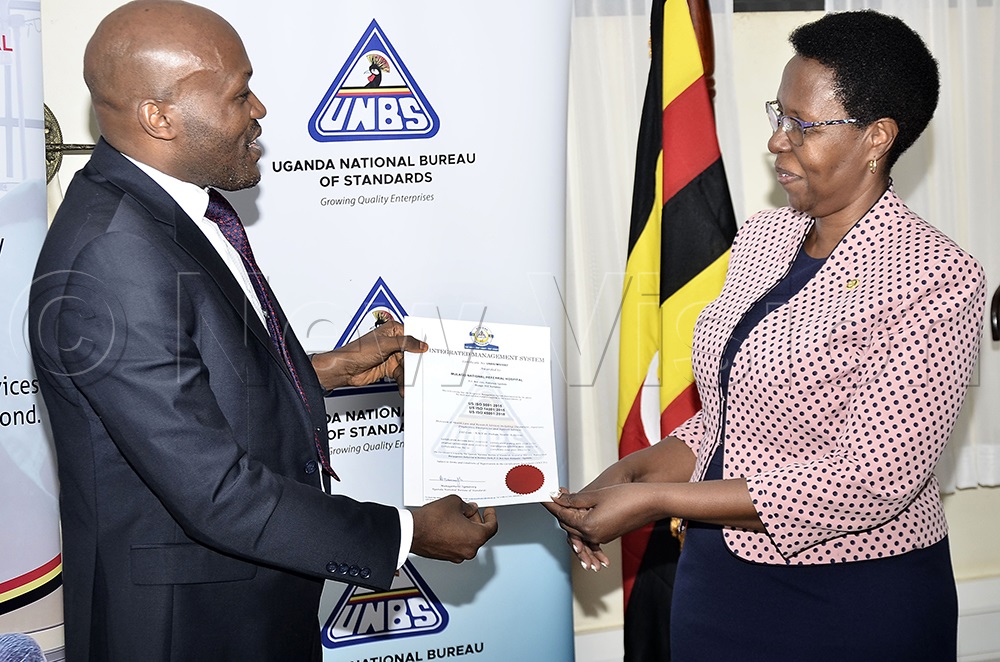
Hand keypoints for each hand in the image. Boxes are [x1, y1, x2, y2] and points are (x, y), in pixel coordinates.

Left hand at [311, 317, 426, 391]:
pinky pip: (401, 375)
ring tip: (411, 383)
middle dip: (416, 363)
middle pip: (412, 353)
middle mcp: (393, 342)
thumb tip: (421, 345)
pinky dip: (403, 382)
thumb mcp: (385, 344)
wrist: (345, 369)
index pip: (412, 335)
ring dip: (409, 376)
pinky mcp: (388, 368)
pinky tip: (404, 387)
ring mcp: (391, 356)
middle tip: (424, 370)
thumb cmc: (357, 351)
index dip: (421, 343)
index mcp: (392, 330)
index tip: (431, 351)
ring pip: (407, 366)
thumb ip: (405, 343)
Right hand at [410, 494, 497, 562]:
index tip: (489, 510)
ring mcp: (457, 555)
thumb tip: (470, 509)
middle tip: (469, 510)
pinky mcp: (446, 556)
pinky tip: (449, 525)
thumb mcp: (455, 503)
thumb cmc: (432, 520)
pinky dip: (457, 535)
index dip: (491, 515)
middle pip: (480, 534)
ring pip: (468, 540)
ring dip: (466, 528)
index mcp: (476, 537)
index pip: (492, 526)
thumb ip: (467, 506)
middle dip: (476, 520)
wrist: (412, 531)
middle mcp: (469, 549)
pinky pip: (458, 544)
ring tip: (456, 516)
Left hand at [543, 483, 663, 548]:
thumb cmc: (628, 496)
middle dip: (559, 508)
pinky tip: (579, 510)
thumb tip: (557, 498)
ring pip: (577, 526)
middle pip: (567, 523)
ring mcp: (600, 536)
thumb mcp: (597, 495)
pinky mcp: (607, 534)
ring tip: (564, 498)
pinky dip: (582, 521)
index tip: (542, 494)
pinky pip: (588, 530)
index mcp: (588, 526)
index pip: (562, 514)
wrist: (652, 503)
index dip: (551, 503)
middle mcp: (593, 535)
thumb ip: (575, 499)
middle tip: (553, 493)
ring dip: (570, 514)